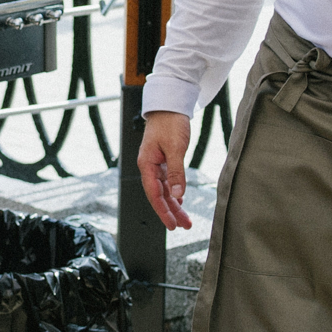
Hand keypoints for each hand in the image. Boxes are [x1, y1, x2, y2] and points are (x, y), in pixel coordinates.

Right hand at [137, 111, 194, 230]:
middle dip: (170, 212)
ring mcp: (156, 164)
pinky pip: (167, 182)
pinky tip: (179, 201)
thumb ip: (176, 172)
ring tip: (184, 219)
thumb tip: (177, 194)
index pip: (154, 194)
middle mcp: (149, 166)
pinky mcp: (163, 160)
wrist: (170, 105)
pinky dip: (174, 193)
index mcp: (147, 164)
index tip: (171, 225)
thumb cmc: (170, 122)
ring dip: (174, 205)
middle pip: (159, 195)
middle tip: (182, 226)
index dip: (163, 211)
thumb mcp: (175, 147)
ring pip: (164, 190)